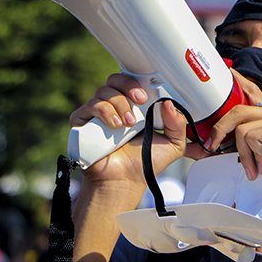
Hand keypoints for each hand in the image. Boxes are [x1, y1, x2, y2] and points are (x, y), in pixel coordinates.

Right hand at [69, 74, 187, 185]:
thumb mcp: (173, 144)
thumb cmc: (145, 163)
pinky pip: (91, 105)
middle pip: (116, 79)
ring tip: (128, 124)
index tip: (150, 93)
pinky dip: (105, 111)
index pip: (134, 82)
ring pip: (104, 91)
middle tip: (141, 100)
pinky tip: (115, 125)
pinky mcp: (83, 122)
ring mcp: (99, 113)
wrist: (124, 181)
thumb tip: (169, 103)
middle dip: (130, 86)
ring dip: (120, 104)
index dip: (141, 82)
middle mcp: (116, 106)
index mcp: (136, 107)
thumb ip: (178, 123)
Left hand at [193, 69, 261, 183]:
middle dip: (220, 129)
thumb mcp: (242, 155)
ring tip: (252, 168)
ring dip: (242, 153)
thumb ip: (225, 147)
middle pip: (238, 111)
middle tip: (213, 146)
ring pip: (242, 128)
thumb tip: (196, 146)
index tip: (229, 72)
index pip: (252, 93)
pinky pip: (252, 137)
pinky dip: (253, 155)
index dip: (240, 81)